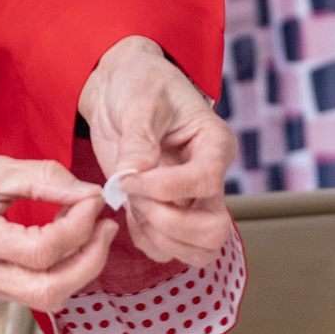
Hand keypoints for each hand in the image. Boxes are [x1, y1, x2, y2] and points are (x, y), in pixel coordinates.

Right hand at [0, 139, 115, 309]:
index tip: (92, 198)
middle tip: (105, 227)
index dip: (79, 226)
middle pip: (50, 292)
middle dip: (90, 263)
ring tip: (91, 232)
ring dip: (79, 270)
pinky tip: (65, 241)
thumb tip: (87, 192)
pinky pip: (32, 293)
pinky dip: (60, 272)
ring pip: (45, 300)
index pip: (43, 250)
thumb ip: (42, 179)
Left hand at [78, 37, 236, 267]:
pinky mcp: (170, 212)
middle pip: (213, 228)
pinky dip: (147, 241)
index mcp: (215, 144)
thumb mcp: (139, 100)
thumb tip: (132, 177)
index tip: (129, 179)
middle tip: (134, 198)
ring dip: (159, 237)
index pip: (205, 181)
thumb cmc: (138, 84)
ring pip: (198, 249)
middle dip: (168, 223)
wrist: (120, 90)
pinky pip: (169, 249)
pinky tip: (129, 214)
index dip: (165, 188)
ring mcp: (191, 200)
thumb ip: (138, 139)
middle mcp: (210, 177)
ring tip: (131, 206)